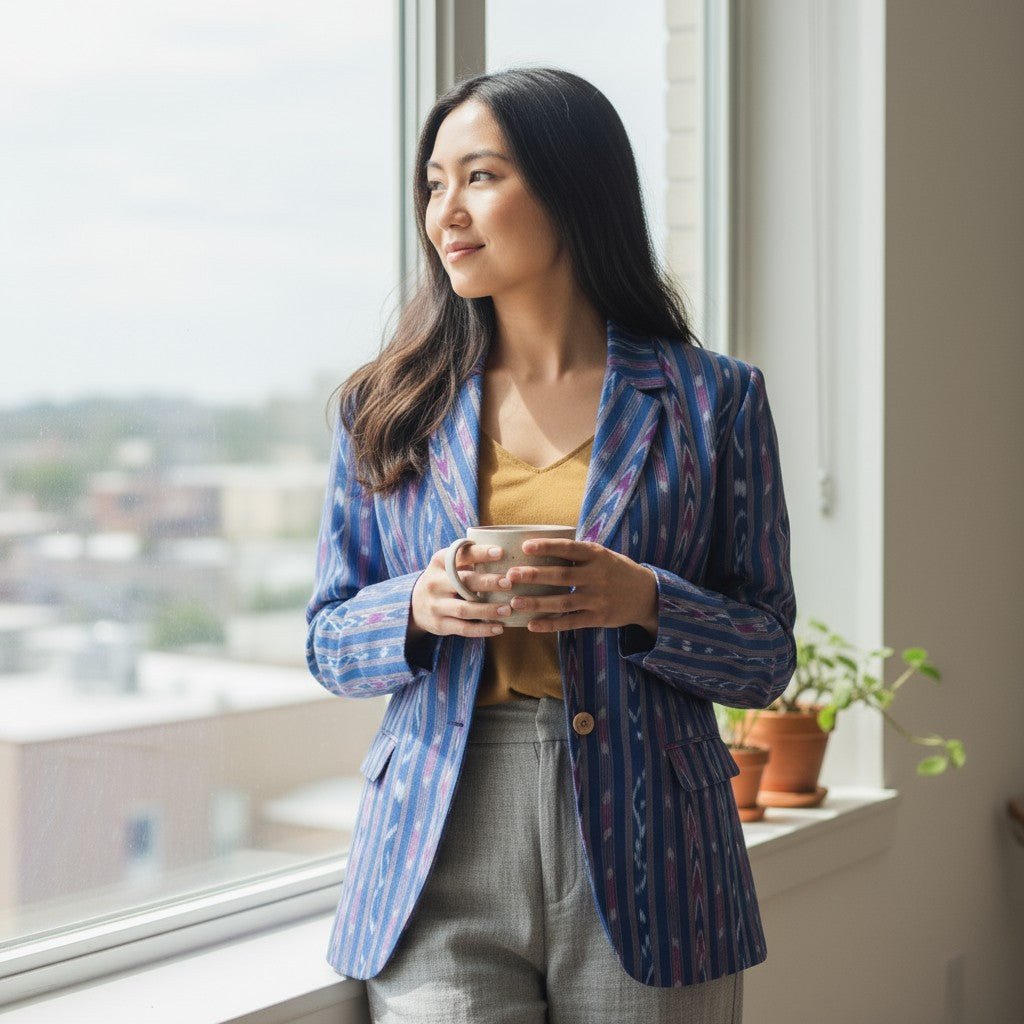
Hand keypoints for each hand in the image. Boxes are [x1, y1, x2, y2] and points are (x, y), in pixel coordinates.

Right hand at [409, 543, 511, 639]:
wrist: (414, 605)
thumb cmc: (443, 580)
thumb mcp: (448, 565)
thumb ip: (468, 559)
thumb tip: (505, 553)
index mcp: (439, 562)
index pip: (460, 554)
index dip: (480, 553)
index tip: (501, 552)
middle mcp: (434, 582)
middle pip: (462, 582)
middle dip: (487, 582)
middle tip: (509, 583)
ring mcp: (435, 605)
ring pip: (464, 609)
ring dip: (487, 610)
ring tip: (507, 609)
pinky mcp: (439, 624)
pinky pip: (463, 628)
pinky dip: (482, 630)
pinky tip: (498, 628)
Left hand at [506, 539, 658, 634]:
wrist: (648, 595)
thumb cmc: (617, 570)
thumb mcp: (603, 554)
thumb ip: (578, 553)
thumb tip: (542, 544)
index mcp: (597, 555)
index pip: (569, 549)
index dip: (547, 547)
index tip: (525, 546)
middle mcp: (597, 576)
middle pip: (561, 576)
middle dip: (534, 576)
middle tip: (510, 575)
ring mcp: (598, 599)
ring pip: (562, 602)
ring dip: (537, 603)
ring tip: (515, 602)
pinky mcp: (598, 618)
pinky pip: (571, 622)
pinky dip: (551, 624)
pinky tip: (533, 625)